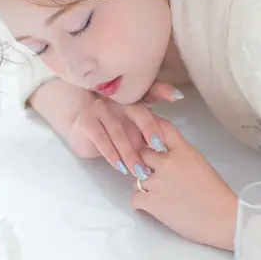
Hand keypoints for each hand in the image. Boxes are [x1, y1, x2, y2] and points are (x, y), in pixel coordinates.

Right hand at [70, 82, 184, 177]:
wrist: (84, 133)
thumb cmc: (115, 129)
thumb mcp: (136, 128)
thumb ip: (154, 125)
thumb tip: (173, 131)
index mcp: (133, 96)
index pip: (150, 89)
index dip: (163, 90)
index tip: (177, 97)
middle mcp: (117, 98)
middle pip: (137, 110)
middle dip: (149, 127)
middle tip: (159, 147)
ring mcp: (101, 108)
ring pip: (119, 131)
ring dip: (130, 153)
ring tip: (140, 170)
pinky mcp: (87, 121)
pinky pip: (100, 138)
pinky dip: (111, 154)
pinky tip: (119, 167)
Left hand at [131, 117, 236, 250]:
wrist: (221, 219)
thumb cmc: (217, 196)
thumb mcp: (202, 165)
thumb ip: (183, 157)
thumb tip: (168, 158)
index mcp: (183, 151)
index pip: (162, 129)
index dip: (152, 129)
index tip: (147, 133)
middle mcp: (167, 162)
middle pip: (143, 153)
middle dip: (145, 162)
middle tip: (154, 174)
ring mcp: (156, 181)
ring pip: (137, 177)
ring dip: (144, 185)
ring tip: (159, 195)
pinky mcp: (150, 201)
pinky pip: (135, 197)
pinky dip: (142, 203)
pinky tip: (154, 206)